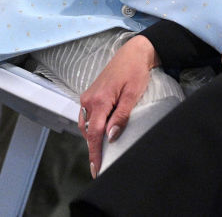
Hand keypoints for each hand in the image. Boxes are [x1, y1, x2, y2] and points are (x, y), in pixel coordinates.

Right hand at [77, 34, 157, 175]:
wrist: (133, 53)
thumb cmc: (135, 70)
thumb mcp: (133, 95)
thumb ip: (121, 117)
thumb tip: (111, 136)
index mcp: (99, 100)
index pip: (94, 134)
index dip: (95, 154)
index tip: (96, 168)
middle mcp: (89, 99)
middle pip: (88, 132)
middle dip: (94, 148)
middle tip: (103, 162)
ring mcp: (88, 96)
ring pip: (86, 125)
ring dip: (93, 137)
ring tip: (103, 150)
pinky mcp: (90, 94)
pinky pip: (87, 116)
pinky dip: (92, 126)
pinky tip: (101, 131)